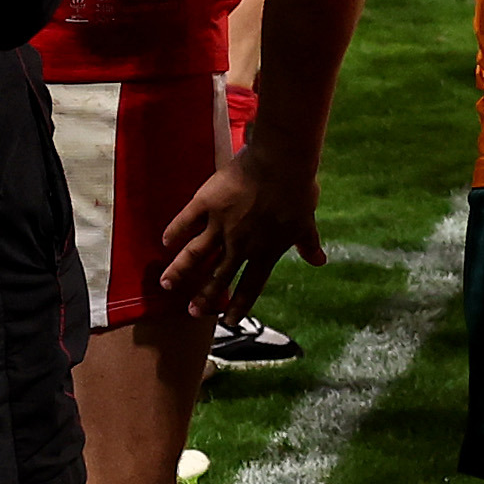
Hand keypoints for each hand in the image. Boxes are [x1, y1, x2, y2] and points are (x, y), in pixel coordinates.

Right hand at [157, 139, 321, 320]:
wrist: (280, 163)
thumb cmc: (297, 191)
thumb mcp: (306, 222)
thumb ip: (307, 244)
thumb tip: (319, 261)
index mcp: (265, 252)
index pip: (250, 286)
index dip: (239, 305)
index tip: (229, 320)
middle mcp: (239, 245)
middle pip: (218, 277)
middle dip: (204, 297)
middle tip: (192, 311)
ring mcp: (220, 225)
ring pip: (195, 255)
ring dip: (180, 271)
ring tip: (166, 284)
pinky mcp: (206, 203)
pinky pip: (185, 222)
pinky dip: (174, 232)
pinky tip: (164, 242)